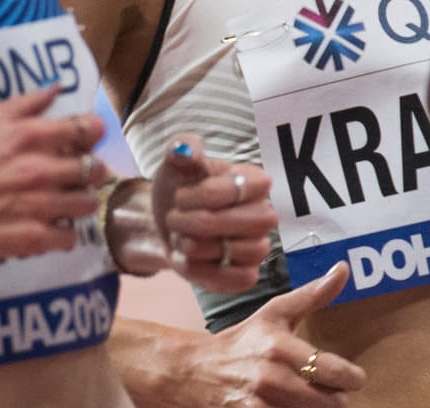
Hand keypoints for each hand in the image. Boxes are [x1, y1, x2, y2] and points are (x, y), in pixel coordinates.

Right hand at [0, 86, 108, 265]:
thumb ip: (24, 103)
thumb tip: (57, 89)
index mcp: (28, 136)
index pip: (88, 128)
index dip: (93, 134)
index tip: (86, 141)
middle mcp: (40, 169)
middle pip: (96, 168)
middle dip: (90, 170)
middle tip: (74, 175)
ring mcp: (39, 206)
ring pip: (88, 203)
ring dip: (78, 202)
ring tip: (62, 202)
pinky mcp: (33, 238)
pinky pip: (70, 236)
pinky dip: (62, 233)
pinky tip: (48, 226)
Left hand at [108, 133, 277, 291]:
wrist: (165, 225)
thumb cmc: (178, 188)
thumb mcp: (174, 163)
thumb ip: (181, 148)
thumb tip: (186, 150)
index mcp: (254, 181)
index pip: (241, 188)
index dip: (205, 195)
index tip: (180, 196)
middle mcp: (264, 213)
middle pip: (252, 222)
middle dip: (202, 223)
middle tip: (174, 218)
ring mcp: (258, 246)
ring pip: (245, 251)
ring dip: (199, 246)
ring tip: (181, 238)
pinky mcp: (246, 275)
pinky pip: (239, 280)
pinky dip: (205, 272)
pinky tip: (187, 259)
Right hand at [135, 263, 365, 407]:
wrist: (195, 370)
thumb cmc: (244, 340)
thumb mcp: (276, 312)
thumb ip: (313, 294)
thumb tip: (343, 269)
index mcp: (281, 347)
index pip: (333, 371)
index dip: (352, 377)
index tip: (354, 377)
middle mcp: (271, 378)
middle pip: (330, 404)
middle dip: (335, 398)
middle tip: (330, 392)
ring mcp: (258, 405)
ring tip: (313, 400)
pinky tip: (294, 407)